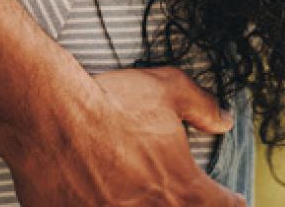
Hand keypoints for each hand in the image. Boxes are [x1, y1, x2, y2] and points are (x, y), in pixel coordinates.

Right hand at [10, 67, 245, 205]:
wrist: (52, 117)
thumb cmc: (109, 103)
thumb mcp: (168, 89)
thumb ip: (202, 106)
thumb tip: (224, 119)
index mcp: (182, 189)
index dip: (231, 202)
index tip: (232, 200)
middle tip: (176, 195)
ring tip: (137, 197)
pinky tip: (100, 200)